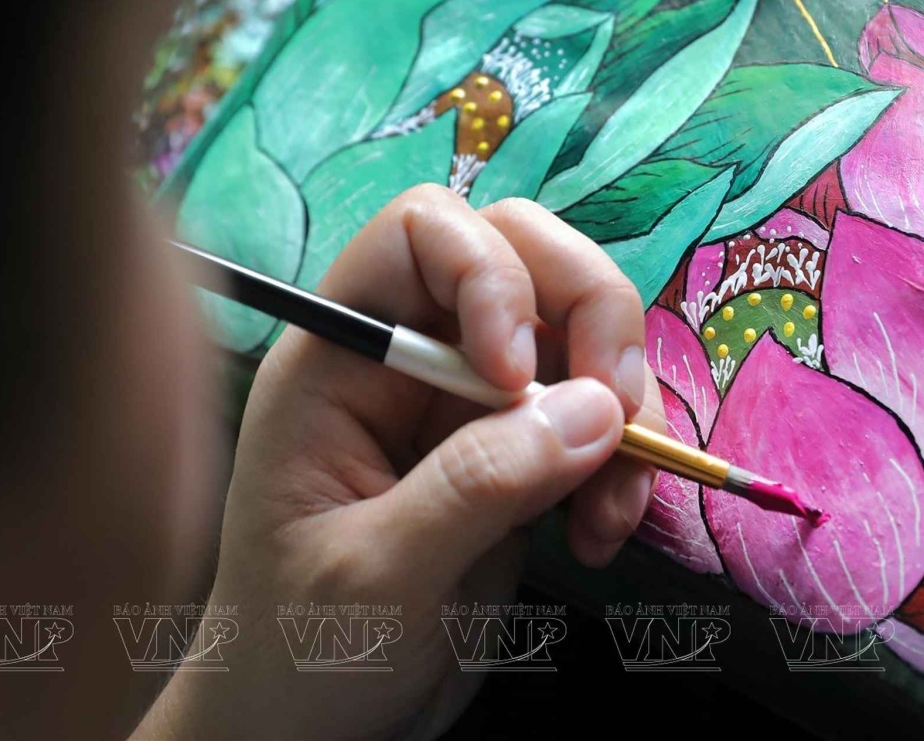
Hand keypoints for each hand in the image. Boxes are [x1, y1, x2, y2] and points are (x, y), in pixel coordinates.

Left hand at [134, 186, 662, 740]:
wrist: (309, 733)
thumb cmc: (296, 654)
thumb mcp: (373, 577)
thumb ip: (476, 485)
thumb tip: (595, 409)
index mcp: (340, 359)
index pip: (422, 233)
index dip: (489, 272)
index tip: (517, 375)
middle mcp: (410, 358)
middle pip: (525, 255)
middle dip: (591, 318)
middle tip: (616, 410)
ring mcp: (470, 402)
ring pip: (581, 335)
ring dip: (623, 408)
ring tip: (610, 514)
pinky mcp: (520, 451)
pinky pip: (600, 413)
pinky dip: (626, 461)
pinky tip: (604, 533)